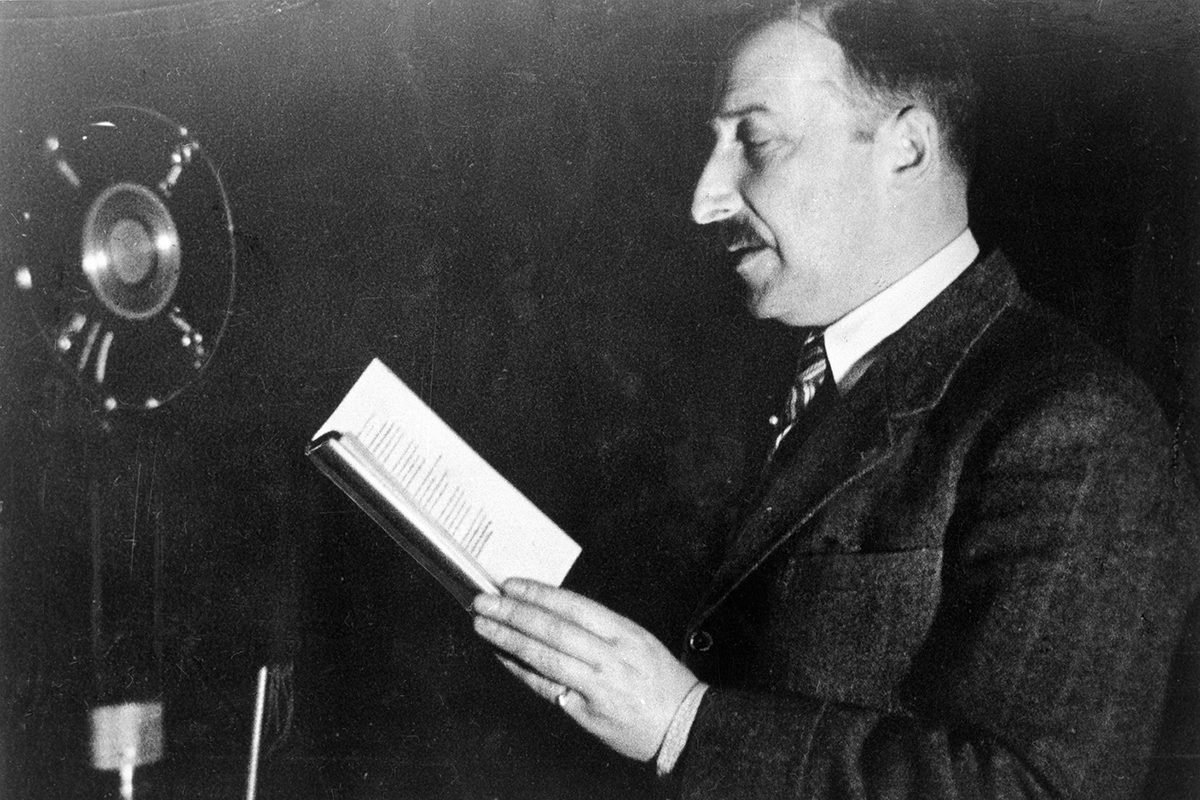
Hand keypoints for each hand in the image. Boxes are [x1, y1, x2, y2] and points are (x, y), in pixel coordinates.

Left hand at [472, 578, 698, 760]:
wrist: (684, 725)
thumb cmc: (661, 680)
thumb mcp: (638, 640)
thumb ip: (599, 628)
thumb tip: (552, 610)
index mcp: (624, 632)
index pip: (573, 605)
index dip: (538, 593)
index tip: (511, 585)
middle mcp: (610, 656)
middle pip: (552, 629)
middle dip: (513, 612)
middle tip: (484, 601)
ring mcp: (597, 685)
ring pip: (544, 656)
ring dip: (509, 639)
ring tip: (484, 626)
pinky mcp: (587, 712)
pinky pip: (547, 687)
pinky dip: (521, 670)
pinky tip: (503, 657)